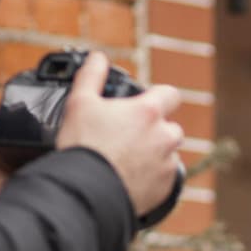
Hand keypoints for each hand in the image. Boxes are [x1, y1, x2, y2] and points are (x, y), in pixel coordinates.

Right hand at [55, 51, 185, 216]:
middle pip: (170, 127)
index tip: (147, 103)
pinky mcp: (165, 189)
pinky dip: (152, 178)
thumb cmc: (83, 146)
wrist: (86, 193)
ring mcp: (167, 164)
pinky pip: (165, 179)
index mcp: (148, 112)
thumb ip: (91, 75)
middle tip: (128, 137)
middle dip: (155, 130)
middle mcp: (165, 137)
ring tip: (127, 161)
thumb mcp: (79, 102)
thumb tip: (98, 58)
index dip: (159, 97)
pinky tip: (130, 178)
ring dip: (155, 154)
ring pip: (168, 154)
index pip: (170, 94)